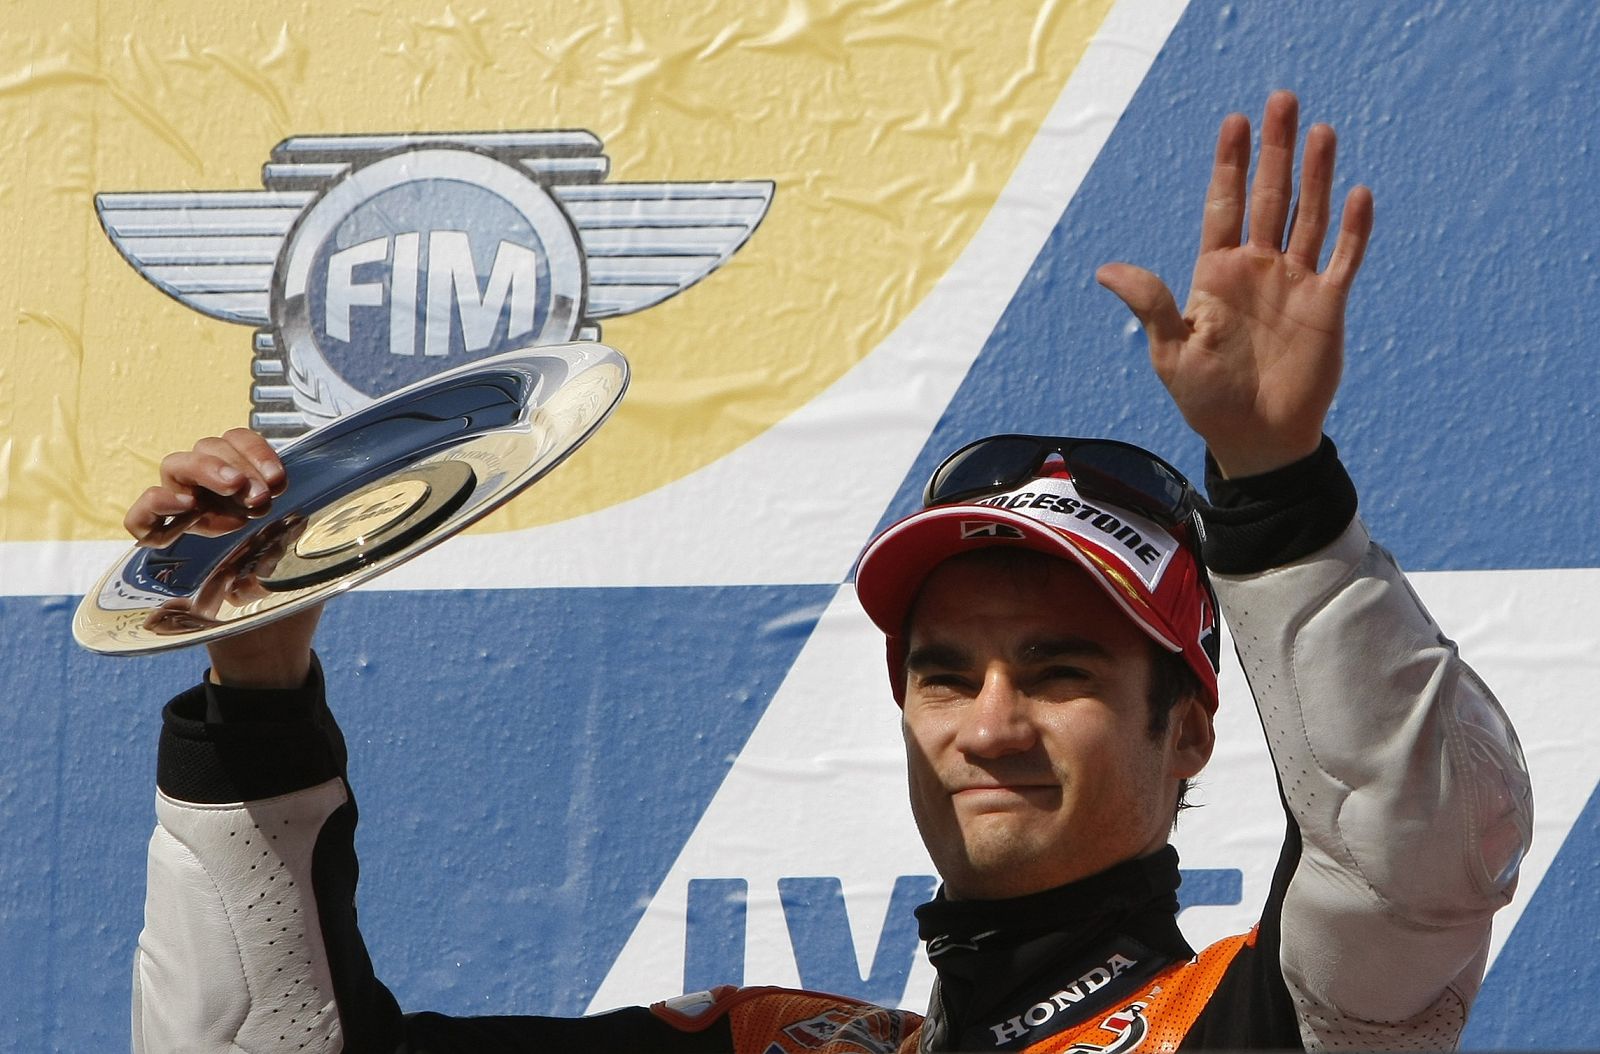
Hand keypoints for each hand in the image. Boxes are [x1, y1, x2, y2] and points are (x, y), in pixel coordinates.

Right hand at [125, 428, 321, 688]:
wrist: (270, 646)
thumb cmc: (290, 596)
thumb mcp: (304, 552)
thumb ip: (304, 522)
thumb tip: (328, 500)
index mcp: (245, 491)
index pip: (237, 444)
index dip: (255, 451)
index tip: (279, 480)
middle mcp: (212, 497)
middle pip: (205, 449)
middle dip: (234, 463)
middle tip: (259, 496)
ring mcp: (184, 519)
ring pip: (174, 468)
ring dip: (204, 471)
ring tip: (233, 491)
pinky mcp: (161, 549)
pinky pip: (139, 517)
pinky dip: (154, 504)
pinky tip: (182, 507)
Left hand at [1097, 90, 1373, 477]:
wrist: (1256, 441)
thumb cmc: (1206, 401)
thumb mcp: (1170, 352)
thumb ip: (1150, 304)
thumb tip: (1107, 269)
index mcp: (1216, 275)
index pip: (1224, 205)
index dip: (1229, 164)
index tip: (1234, 121)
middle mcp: (1257, 270)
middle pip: (1269, 197)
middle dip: (1274, 150)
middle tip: (1280, 100)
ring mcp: (1295, 284)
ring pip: (1309, 217)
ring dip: (1316, 175)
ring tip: (1320, 131)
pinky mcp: (1327, 306)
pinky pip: (1343, 259)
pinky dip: (1352, 228)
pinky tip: (1356, 193)